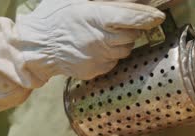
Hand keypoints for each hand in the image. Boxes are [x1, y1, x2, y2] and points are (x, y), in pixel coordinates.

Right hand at [15, 0, 164, 80]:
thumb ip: (104, 1)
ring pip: (126, 49)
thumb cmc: (54, 18)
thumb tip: (129, 0)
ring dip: (122, 41)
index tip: (157, 16)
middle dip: (132, 27)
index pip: (131, 17)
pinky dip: (112, 53)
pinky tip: (97, 46)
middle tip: (119, 22)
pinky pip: (114, 60)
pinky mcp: (97, 69)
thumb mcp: (75, 0)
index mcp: (95, 17)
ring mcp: (99, 57)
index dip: (147, 16)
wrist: (36, 47)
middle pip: (132, 34)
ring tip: (104, 33)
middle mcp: (100, 39)